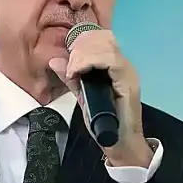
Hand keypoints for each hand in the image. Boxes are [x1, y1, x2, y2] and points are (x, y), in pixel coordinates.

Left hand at [49, 29, 152, 167]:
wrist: (119, 143)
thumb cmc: (104, 122)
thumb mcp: (83, 96)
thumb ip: (71, 78)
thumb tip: (54, 61)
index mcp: (114, 67)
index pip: (101, 39)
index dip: (83, 40)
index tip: (68, 54)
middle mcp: (124, 66)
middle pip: (103, 39)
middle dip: (81, 47)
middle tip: (69, 65)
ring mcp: (128, 74)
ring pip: (106, 48)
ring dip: (83, 55)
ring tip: (72, 70)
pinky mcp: (128, 84)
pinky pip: (111, 62)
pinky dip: (91, 62)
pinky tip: (78, 71)